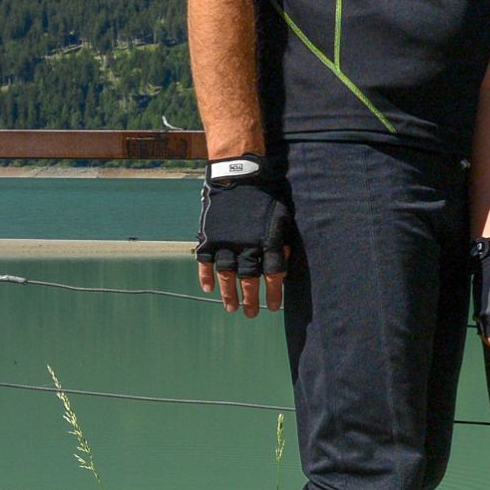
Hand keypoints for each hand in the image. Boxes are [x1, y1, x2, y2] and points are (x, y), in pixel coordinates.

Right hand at [195, 153, 291, 317]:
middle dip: (251, 300)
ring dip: (229, 295)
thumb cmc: (266, 196)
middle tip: (251, 314)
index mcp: (268, 242)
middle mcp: (248, 246)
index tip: (273, 307)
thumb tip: (284, 261)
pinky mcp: (210, 237)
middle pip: (250, 281)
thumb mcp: (282, 217)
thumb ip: (282, 240)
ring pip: (227, 276)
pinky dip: (206, 277)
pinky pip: (205, 262)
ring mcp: (227, 243)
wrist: (240, 175)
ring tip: (231, 308)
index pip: (273, 275)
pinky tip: (209, 289)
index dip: (273, 294)